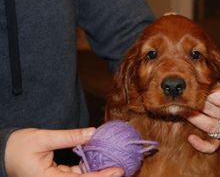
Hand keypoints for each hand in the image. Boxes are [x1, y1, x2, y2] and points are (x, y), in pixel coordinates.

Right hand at [5, 128, 123, 176]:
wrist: (2, 153)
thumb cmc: (17, 147)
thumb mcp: (42, 139)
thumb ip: (69, 137)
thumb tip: (93, 132)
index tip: (118, 170)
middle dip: (103, 175)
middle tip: (122, 166)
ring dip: (98, 170)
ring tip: (114, 160)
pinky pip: (77, 173)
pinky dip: (88, 165)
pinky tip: (99, 156)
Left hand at [186, 89, 219, 152]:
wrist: (219, 114)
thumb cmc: (212, 96)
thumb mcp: (213, 88)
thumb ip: (207, 84)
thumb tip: (194, 74)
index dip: (210, 95)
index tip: (197, 90)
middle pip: (214, 111)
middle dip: (197, 105)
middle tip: (183, 100)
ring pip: (210, 126)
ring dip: (195, 119)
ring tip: (182, 113)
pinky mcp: (217, 141)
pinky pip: (211, 146)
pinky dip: (201, 144)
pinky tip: (190, 138)